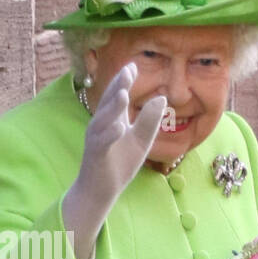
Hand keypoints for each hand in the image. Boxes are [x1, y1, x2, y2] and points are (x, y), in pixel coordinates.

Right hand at [75, 62, 166, 210]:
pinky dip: (110, 134)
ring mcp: (97, 139)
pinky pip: (102, 142)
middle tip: (127, 71)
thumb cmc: (118, 164)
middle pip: (109, 102)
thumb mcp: (140, 140)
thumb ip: (149, 121)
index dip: (124, 81)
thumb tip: (161, 97)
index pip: (117, 95)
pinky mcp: (96, 155)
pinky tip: (119, 127)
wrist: (100, 191)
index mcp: (112, 119)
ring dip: (113, 107)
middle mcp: (101, 125)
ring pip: (103, 120)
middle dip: (117, 86)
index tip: (133, 66)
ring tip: (123, 94)